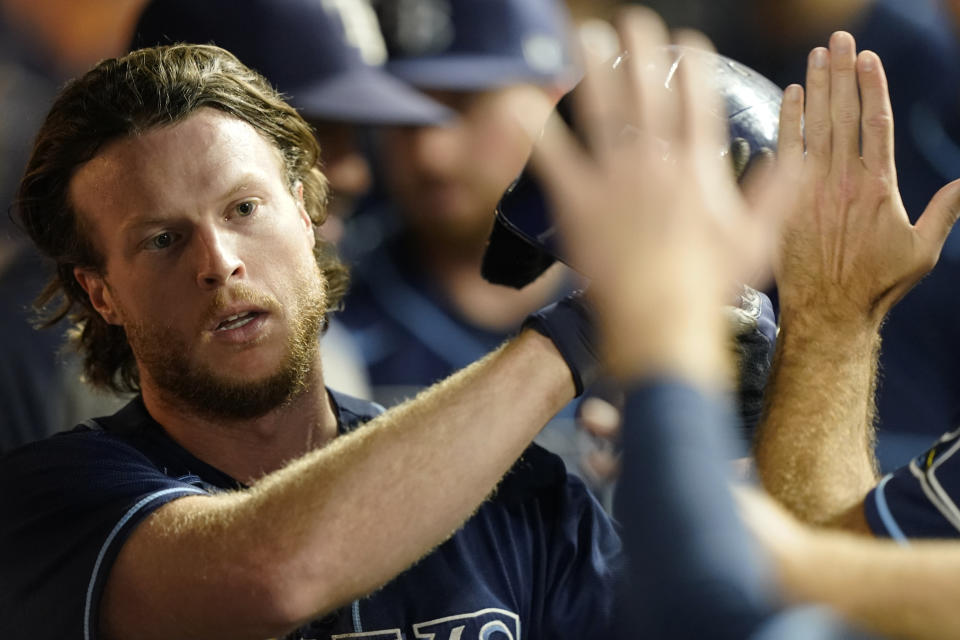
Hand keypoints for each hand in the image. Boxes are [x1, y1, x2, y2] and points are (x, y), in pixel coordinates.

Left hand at [518, 9, 791, 386]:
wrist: (661, 319)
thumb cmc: (709, 287)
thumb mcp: (757, 241)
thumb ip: (776, 194)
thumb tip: (795, 158)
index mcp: (696, 167)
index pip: (696, 103)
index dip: (692, 67)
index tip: (687, 41)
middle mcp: (655, 162)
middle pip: (647, 92)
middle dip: (641, 51)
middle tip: (633, 20)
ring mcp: (614, 178)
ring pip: (602, 109)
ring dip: (593, 69)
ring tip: (585, 35)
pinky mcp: (578, 201)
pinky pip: (552, 156)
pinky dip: (535, 128)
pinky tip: (521, 101)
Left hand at [775, 31, 959, 330]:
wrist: (829, 310)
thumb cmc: (876, 284)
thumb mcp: (922, 250)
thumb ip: (945, 210)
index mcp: (879, 185)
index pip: (876, 122)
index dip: (872, 86)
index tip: (867, 58)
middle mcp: (844, 179)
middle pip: (844, 113)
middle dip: (842, 72)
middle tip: (839, 38)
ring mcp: (812, 188)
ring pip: (816, 125)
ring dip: (817, 86)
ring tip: (817, 54)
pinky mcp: (787, 200)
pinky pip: (787, 151)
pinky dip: (789, 120)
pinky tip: (792, 93)